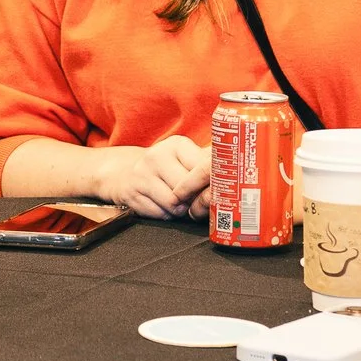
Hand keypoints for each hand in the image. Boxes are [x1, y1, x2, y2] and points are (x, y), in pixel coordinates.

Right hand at [92, 136, 211, 218]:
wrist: (123, 172)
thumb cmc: (164, 167)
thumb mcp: (184, 157)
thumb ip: (206, 163)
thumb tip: (237, 173)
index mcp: (176, 144)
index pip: (202, 168)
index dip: (211, 184)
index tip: (219, 192)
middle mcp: (156, 156)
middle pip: (188, 189)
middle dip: (195, 200)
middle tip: (198, 202)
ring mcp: (141, 174)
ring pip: (174, 204)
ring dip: (182, 210)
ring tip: (181, 203)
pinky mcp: (131, 193)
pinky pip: (160, 214)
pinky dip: (167, 215)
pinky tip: (165, 207)